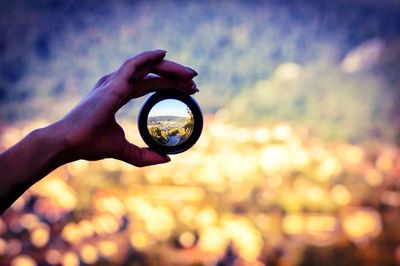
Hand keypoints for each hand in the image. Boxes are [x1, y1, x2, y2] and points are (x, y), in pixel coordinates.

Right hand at [52, 50, 197, 165]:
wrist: (70, 144)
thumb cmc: (90, 145)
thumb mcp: (123, 150)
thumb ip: (144, 155)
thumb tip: (167, 159)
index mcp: (119, 94)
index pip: (149, 84)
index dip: (169, 85)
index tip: (189, 91)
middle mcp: (117, 84)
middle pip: (152, 74)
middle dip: (175, 76)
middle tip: (195, 83)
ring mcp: (114, 81)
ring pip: (147, 67)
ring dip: (170, 68)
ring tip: (191, 75)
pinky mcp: (113, 83)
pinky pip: (134, 64)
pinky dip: (149, 57)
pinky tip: (165, 54)